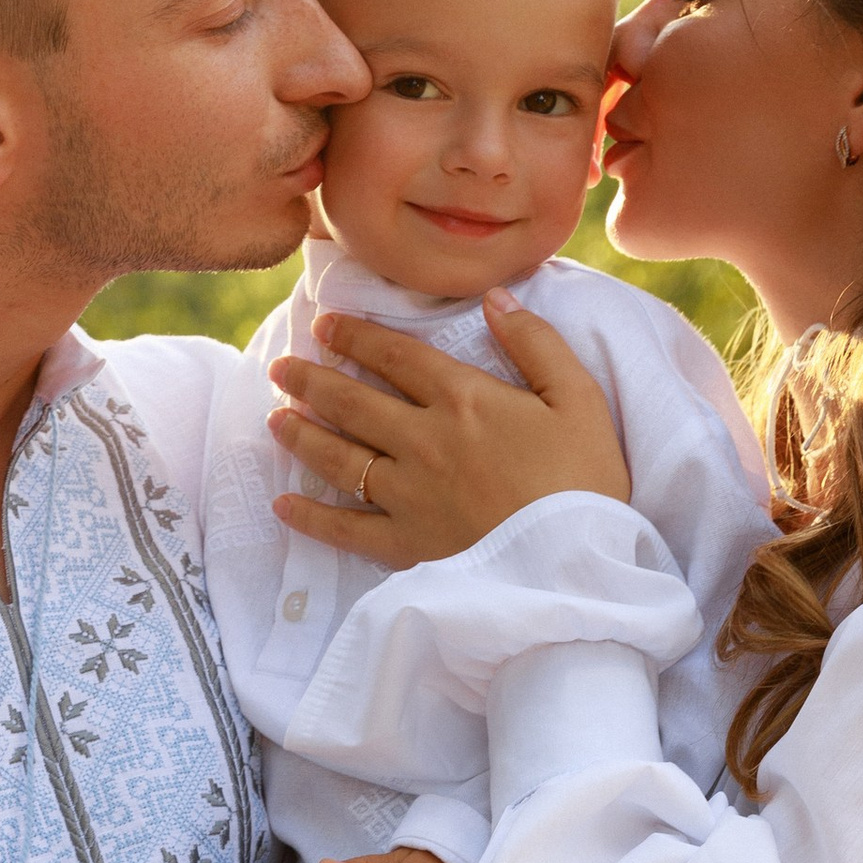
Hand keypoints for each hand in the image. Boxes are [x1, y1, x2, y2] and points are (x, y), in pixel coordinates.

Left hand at [266, 293, 631, 564]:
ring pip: (339, 458)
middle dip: (311, 381)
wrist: (578, 564)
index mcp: (464, 399)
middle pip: (353, 403)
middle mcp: (424, 440)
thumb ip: (537, 344)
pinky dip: (311, 518)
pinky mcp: (407, 545)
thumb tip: (495, 299)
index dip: (356, 337)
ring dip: (301, 436)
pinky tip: (284, 506)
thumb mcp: (580, 399)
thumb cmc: (587, 480)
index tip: (325, 325)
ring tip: (275, 419)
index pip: (396, 357)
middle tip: (282, 368)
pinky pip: (346, 529)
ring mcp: (409, 494)